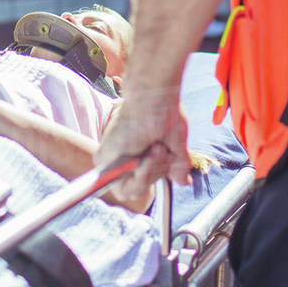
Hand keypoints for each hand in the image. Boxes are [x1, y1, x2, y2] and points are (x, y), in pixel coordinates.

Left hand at [95, 87, 190, 204]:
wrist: (152, 96)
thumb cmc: (163, 110)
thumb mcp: (175, 141)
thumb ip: (177, 164)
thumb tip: (183, 182)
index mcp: (134, 155)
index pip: (142, 183)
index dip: (157, 173)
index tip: (165, 152)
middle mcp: (121, 160)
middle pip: (138, 190)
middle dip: (157, 171)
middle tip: (160, 148)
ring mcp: (111, 161)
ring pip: (132, 191)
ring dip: (151, 171)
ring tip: (155, 148)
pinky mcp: (104, 159)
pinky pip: (125, 187)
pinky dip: (142, 173)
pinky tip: (144, 153)